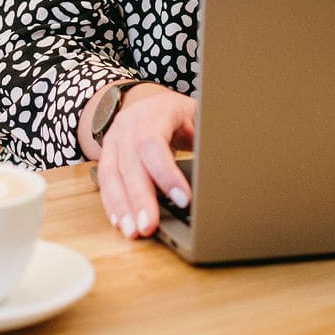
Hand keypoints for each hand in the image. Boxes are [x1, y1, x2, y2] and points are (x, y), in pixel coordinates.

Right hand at [94, 84, 195, 239]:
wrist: (150, 103)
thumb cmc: (180, 115)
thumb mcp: (198, 116)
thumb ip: (207, 136)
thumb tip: (229, 156)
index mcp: (156, 111)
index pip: (153, 142)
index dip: (166, 172)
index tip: (183, 199)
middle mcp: (130, 124)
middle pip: (131, 163)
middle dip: (141, 198)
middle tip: (150, 225)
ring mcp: (114, 139)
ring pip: (112, 174)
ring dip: (123, 206)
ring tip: (134, 231)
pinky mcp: (106, 155)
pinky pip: (105, 181)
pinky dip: (113, 204)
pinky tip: (122, 222)